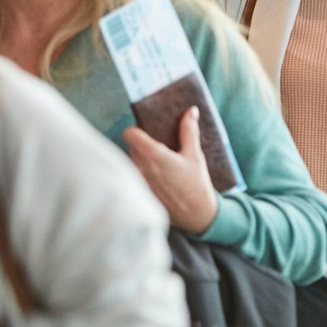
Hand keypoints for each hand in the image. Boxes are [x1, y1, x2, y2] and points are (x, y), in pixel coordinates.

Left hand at [124, 108, 219, 233]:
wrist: (197, 216)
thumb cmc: (197, 185)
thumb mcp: (195, 155)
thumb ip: (189, 130)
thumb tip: (191, 111)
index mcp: (154, 156)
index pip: (130, 134)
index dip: (136, 129)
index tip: (145, 130)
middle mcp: (142, 169)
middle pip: (131, 147)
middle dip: (142, 144)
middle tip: (158, 145)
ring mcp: (139, 183)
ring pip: (132, 163)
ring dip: (141, 160)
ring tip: (159, 163)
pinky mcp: (140, 194)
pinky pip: (135, 177)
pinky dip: (143, 175)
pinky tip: (159, 178)